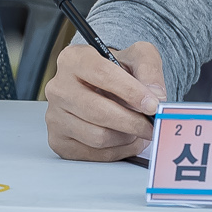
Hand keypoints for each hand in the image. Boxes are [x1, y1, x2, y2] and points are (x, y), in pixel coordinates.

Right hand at [44, 38, 166, 160]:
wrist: (102, 86)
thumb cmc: (118, 71)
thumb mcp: (138, 57)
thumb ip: (149, 70)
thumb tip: (156, 96)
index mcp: (74, 59)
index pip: (102, 75)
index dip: (131, 92)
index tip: (152, 104)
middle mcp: (59, 87)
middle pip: (99, 111)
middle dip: (133, 122)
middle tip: (151, 125)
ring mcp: (55, 116)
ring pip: (98, 136)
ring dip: (126, 137)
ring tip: (138, 130)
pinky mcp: (59, 140)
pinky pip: (94, 154)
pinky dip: (117, 151)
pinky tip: (125, 139)